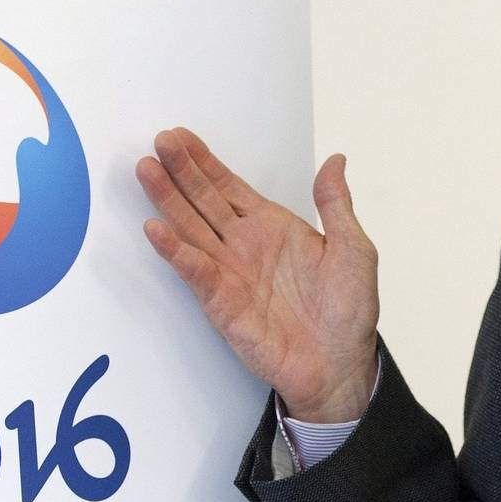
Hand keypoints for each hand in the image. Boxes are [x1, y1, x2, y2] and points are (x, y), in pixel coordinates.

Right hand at [136, 127, 379, 421]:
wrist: (340, 365)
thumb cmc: (348, 312)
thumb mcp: (354, 248)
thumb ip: (336, 204)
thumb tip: (335, 161)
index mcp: (272, 227)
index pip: (229, 187)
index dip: (205, 162)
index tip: (181, 137)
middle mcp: (244, 245)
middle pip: (204, 200)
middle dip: (181, 171)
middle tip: (159, 142)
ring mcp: (229, 272)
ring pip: (191, 228)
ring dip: (168, 200)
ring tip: (146, 170)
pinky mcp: (221, 301)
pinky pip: (194, 270)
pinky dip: (174, 250)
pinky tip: (155, 228)